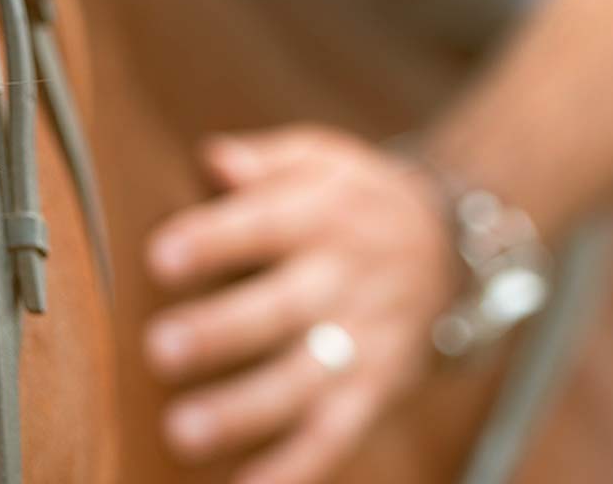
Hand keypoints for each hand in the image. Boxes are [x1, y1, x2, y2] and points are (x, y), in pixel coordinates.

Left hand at [144, 125, 455, 483]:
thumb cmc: (355, 201)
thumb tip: (215, 159)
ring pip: (304, 382)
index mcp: (326, 215)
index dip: (216, 240)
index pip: (267, 224)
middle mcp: (347, 279)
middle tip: (161, 349)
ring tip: (183, 430)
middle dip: (223, 331)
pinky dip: (295, 468)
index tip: (161, 257)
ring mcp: (364, 341)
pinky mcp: (373, 391)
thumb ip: (267, 160)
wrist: (452, 249)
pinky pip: (335, 436)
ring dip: (245, 410)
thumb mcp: (323, 160)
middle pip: (284, 308)